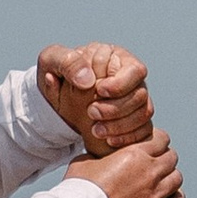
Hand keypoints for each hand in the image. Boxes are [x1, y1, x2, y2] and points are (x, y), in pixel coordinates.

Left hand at [38, 42, 152, 155]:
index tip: (98, 91)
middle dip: (117, 108)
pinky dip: (128, 137)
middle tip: (91, 113)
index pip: (134, 70)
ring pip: (144, 113)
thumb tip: (88, 80)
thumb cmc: (55, 73)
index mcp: (116, 58)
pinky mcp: (134, 119)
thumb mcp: (52, 60)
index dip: (119, 84)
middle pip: (141, 94)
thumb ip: (69, 63)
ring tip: (96, 130)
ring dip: (121, 125)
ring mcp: (134, 99)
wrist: (53, 99)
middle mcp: (130, 78)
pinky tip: (108, 140)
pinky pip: (143, 130)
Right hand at [87, 129, 184, 197]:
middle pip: (171, 158)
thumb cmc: (79, 192)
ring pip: (177, 179)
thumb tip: (97, 156)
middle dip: (164, 158)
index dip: (158, 140)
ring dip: (170, 178)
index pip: (160, 139)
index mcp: (134, 154)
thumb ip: (97, 155)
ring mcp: (155, 195)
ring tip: (160, 181)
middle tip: (156, 163)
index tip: (153, 145)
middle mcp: (149, 172)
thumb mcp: (83, 163)